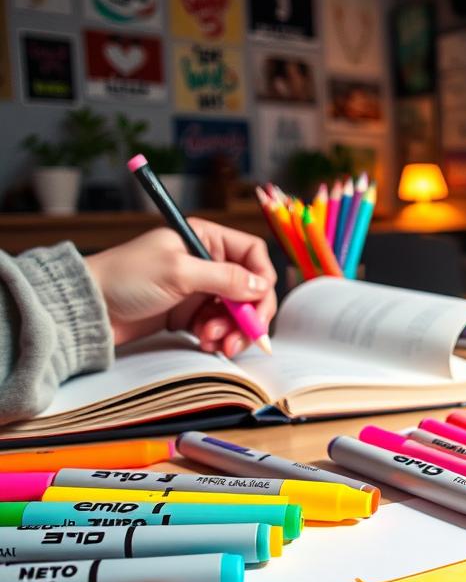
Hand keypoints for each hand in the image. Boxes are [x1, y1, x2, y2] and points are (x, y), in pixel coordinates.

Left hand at [86, 219, 276, 356]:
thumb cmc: (125, 279)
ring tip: (213, 340)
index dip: (261, 278)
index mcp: (205, 239)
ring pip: (236, 311)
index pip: (252, 254)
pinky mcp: (191, 314)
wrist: (89, 309)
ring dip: (232, 329)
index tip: (257, 302)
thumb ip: (225, 278)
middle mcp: (207, 263)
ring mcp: (200, 290)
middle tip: (246, 334)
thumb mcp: (179, 273)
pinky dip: (217, 337)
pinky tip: (204, 342)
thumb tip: (261, 286)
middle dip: (249, 313)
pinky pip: (219, 326)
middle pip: (250, 288)